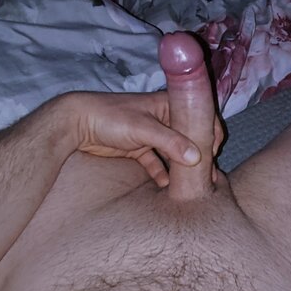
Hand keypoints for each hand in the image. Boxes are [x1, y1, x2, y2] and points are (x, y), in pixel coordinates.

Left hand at [66, 91, 223, 186]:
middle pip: (188, 138)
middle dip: (198, 155)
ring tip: (192, 186)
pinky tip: (167, 186)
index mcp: (168, 104)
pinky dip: (162, 174)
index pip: (198, 117)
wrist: (77, 123)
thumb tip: (197, 159)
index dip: (209, 135)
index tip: (213, 154)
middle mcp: (163, 118)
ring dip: (182, 168)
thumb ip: (171, 143)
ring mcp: (151, 134)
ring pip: (173, 153)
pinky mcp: (138, 149)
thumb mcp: (143, 128)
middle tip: (207, 176)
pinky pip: (156, 163)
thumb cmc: (111, 117)